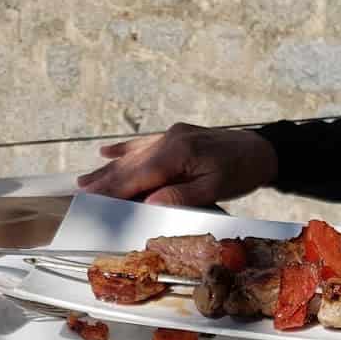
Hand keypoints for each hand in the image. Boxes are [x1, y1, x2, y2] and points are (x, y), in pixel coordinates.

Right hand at [76, 123, 278, 206]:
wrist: (261, 150)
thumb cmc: (240, 172)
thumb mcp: (213, 189)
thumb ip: (179, 196)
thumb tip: (148, 203)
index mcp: (177, 153)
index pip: (137, 175)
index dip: (112, 189)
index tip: (91, 199)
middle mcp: (169, 140)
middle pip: (129, 165)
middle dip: (103, 180)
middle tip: (79, 193)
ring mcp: (171, 136)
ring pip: (133, 154)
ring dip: (108, 168)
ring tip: (84, 180)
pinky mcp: (176, 136)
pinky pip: (144, 144)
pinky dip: (124, 149)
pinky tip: (106, 152)